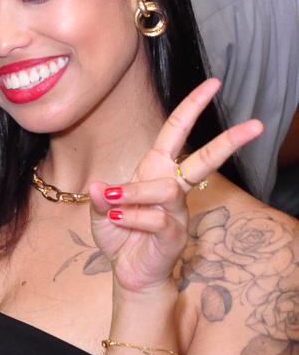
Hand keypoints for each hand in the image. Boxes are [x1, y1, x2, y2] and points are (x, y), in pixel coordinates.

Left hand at [88, 78, 262, 294]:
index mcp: (155, 170)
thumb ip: (100, 197)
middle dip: (229, 141)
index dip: (192, 107)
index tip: (214, 83)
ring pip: (165, 189)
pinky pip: (156, 218)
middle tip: (256, 126)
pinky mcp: (175, 233)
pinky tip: (118, 222)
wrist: (128, 271)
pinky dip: (132, 218)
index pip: (176, 133)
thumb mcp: (100, 211)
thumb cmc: (120, 235)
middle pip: (204, 159)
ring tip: (112, 206)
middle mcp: (171, 187)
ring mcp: (177, 211)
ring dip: (133, 194)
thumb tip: (99, 185)